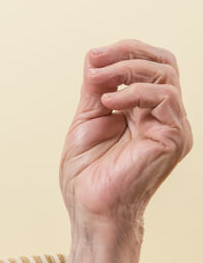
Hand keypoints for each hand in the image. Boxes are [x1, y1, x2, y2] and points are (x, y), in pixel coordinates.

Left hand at [60, 39, 192, 224]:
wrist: (91, 210)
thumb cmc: (87, 176)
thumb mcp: (87, 120)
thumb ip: (95, 89)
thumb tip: (95, 56)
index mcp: (146, 111)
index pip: (151, 66)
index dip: (125, 52)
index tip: (93, 56)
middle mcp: (165, 117)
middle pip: (164, 63)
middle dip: (128, 52)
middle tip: (97, 59)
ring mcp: (173, 127)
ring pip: (166, 76)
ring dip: (128, 69)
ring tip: (98, 82)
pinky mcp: (174, 138)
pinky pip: (165, 99)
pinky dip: (134, 92)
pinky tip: (109, 103)